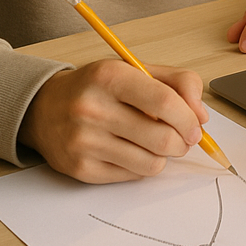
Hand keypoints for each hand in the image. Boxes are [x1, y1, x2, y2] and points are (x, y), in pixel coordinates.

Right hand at [18, 60, 208, 183]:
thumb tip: (202, 116)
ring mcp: (85, 142)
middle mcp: (94, 109)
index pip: (164, 102)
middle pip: (162, 138)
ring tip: (158, 143)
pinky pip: (132, 176)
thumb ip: (177, 83)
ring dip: (165, 156)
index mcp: (111, 77)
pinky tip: (134, 150)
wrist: (44, 108)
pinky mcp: (80, 169)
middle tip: (183, 138)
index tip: (196, 126)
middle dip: (183, 142)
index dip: (189, 118)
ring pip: (151, 163)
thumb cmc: (98, 87)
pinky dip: (143, 166)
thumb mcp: (136, 70)